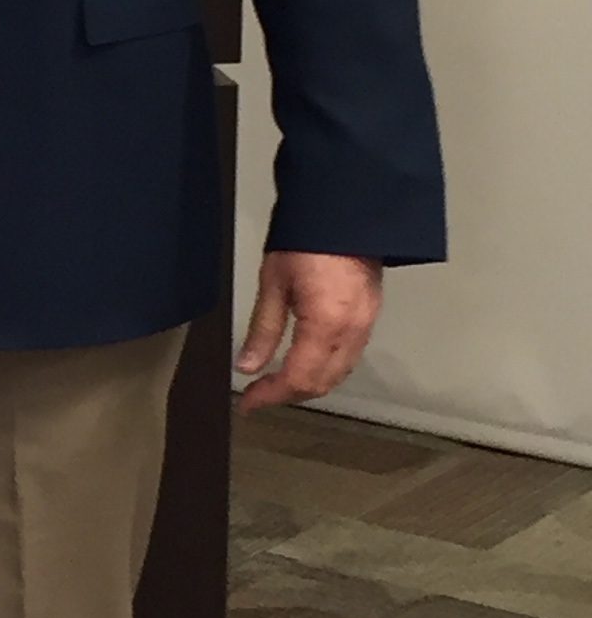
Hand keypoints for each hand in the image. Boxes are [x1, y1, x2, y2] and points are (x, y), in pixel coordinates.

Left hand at [235, 249, 383, 413]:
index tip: (247, 403)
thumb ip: (262, 329)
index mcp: (325, 324)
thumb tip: (247, 367)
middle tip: (258, 395)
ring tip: (276, 384)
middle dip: (288, 395)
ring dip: (308, 385)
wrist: (347, 213)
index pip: (298, 378)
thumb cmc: (305, 241)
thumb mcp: (273, 283)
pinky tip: (303, 364)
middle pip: (322, 383)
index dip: (271, 396)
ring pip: (338, 375)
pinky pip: (349, 358)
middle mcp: (352, 332)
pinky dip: (325, 370)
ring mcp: (366, 326)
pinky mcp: (371, 318)